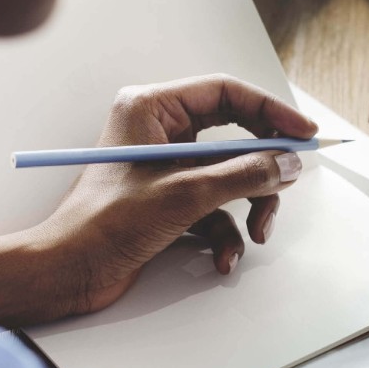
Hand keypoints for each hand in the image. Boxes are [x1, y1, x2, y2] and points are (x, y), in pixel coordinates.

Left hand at [34, 75, 317, 317]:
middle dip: (262, 168)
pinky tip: (224, 257)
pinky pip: (217, 204)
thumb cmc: (102, 225)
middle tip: (288, 181)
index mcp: (152, 108)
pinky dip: (227, 232)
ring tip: (256, 233)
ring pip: (232, 173)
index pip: (227, 93)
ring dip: (250, 206)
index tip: (303, 133)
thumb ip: (244, 175)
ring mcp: (167, 165)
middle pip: (236, 135)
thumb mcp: (185, 195)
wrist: (65, 274)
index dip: (271, 111)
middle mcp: (160, 130)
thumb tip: (288, 164)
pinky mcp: (170, 198)